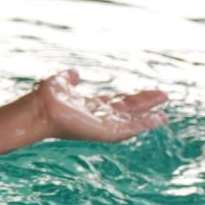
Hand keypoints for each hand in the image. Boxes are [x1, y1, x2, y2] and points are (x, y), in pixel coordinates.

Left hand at [35, 69, 167, 142]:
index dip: (132, 98)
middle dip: (145, 104)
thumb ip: (69, 78)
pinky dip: (144, 125)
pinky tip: (157, 120)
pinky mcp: (105, 132)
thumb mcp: (60, 81)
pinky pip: (129, 129)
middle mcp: (98, 116)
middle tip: (164, 97)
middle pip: (127, 110)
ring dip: (148, 118)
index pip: (116, 102)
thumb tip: (75, 73)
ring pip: (131, 122)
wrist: (41, 108)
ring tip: (164, 116)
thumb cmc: (46, 96)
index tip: (147, 94)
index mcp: (90, 105)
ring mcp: (102, 125)